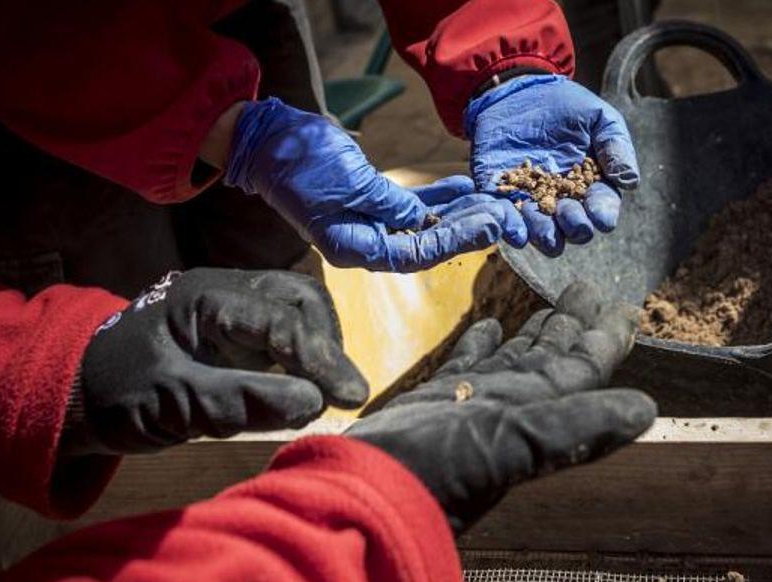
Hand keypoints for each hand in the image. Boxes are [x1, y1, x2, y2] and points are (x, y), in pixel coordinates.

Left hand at [62, 269, 367, 454]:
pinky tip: (307, 391)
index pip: (280, 318)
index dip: (321, 358)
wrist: (80, 394)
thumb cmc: (118, 394)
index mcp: (205, 298)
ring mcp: (235, 309)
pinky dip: (306, 359)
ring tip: (328, 394)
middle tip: (342, 394)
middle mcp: (227, 292)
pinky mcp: (240, 332)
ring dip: (321, 350)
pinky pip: (286, 334)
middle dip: (327, 344)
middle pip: (301, 298)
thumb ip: (239, 402)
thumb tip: (312, 403)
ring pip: (300, 312)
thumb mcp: (171, 403)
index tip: (352, 398)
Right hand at [313, 174, 524, 271]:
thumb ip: (389, 203)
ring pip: (424, 222)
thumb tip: (423, 219)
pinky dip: (439, 196)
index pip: (416, 253)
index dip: (456, 240)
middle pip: (426, 242)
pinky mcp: (371, 200)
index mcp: (354, 247)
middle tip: (504, 215)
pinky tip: (466, 187)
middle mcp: (365, 241)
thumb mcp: (349, 182)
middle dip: (466, 228)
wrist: (268, 139)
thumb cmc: (301, 162)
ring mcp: (369, 221)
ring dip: (458, 212)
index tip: (490, 226)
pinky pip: (412, 203)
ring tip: (493, 200)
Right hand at [347, 280, 656, 533]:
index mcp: (536, 414)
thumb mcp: (515, 444)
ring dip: (536, 330)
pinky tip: (491, 323)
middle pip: (554, 358)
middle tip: (591, 288)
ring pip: (515, 359)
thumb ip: (578, 427)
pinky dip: (482, 344)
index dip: (607, 338)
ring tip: (554, 301)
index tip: (628, 307)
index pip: (584, 369)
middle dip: (575, 325)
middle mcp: (511, 409)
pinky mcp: (434, 402)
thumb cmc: (435, 472)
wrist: (363, 498)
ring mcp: (472, 406)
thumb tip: (647, 410)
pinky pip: (469, 365)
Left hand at [465, 74, 639, 255]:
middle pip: (573, 230)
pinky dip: (507, 227)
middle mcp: (564, 203)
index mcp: (592, 187)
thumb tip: (629, 181)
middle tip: (566, 213)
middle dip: (573, 227)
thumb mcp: (598, 118)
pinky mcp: (502, 199)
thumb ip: (614, 146)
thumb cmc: (566, 105)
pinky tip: (507, 226)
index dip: (602, 214)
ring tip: (539, 225)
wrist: (519, 93)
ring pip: (541, 234)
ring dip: (542, 234)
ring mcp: (532, 203)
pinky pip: (505, 222)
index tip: (600, 217)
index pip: (601, 209)